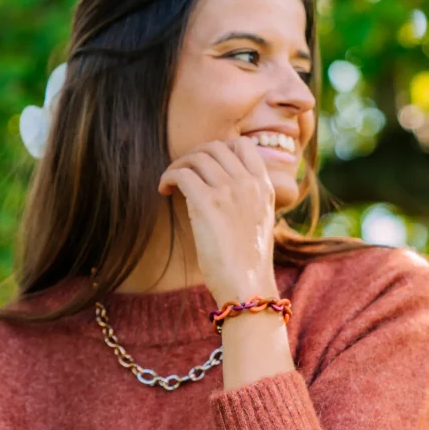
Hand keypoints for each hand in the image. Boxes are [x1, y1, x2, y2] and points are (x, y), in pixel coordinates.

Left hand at [157, 136, 277, 303]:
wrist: (247, 284)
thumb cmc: (249, 261)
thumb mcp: (259, 221)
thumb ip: (247, 198)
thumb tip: (222, 186)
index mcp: (264, 186)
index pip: (243, 144)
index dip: (220, 148)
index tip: (205, 164)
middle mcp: (248, 183)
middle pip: (214, 147)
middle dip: (194, 156)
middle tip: (183, 174)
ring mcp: (229, 190)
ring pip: (196, 158)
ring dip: (178, 166)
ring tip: (170, 184)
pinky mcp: (207, 203)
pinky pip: (181, 174)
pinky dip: (168, 177)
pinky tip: (164, 191)